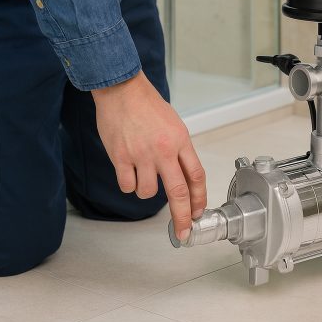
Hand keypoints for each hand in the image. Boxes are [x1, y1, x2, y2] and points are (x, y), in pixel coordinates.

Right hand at [91, 71, 206, 241]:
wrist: (122, 90)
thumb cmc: (147, 105)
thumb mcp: (174, 125)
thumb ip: (179, 150)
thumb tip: (182, 175)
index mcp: (181, 141)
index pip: (196, 176)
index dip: (199, 198)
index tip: (199, 212)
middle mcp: (164, 150)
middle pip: (178, 192)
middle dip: (183, 216)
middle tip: (183, 231)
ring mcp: (142, 155)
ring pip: (148, 193)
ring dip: (146, 191)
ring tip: (142, 174)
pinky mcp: (121, 157)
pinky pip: (127, 185)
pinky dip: (128, 184)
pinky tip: (128, 171)